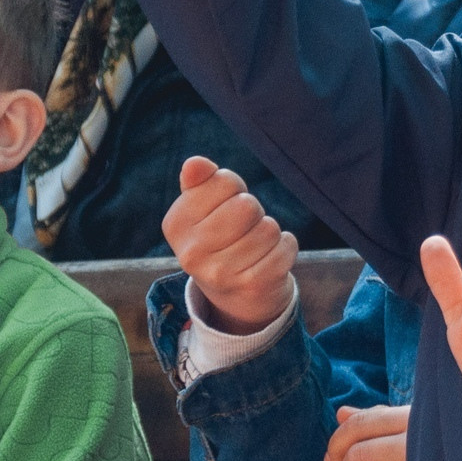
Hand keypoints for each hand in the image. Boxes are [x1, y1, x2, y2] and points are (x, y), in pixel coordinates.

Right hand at [165, 157, 296, 333]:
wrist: (232, 296)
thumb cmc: (219, 237)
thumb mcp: (201, 208)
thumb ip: (199, 181)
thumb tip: (194, 164)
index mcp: (175, 224)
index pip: (224, 181)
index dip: (233, 188)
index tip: (224, 207)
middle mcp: (192, 253)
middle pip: (247, 206)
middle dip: (252, 212)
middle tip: (242, 229)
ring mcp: (222, 273)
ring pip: (269, 228)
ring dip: (268, 232)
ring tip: (253, 247)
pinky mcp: (253, 285)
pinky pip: (286, 246)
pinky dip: (285, 247)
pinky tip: (268, 259)